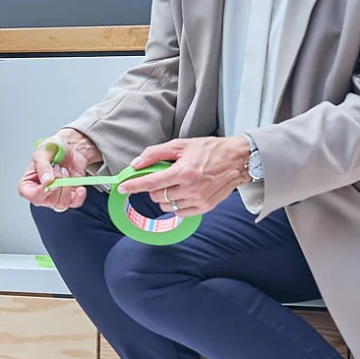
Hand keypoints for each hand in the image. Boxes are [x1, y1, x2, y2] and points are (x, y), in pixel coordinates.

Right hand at [19, 129, 99, 211]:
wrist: (69, 148)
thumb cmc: (52, 149)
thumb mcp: (43, 152)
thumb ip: (43, 166)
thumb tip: (47, 180)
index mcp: (28, 184)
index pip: (32, 196)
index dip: (42, 190)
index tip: (51, 179)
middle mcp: (41, 194)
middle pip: (49, 200)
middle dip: (58, 182)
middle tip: (57, 167)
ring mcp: (55, 197)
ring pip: (62, 203)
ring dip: (67, 185)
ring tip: (64, 171)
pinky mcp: (70, 197)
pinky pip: (75, 203)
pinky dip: (79, 196)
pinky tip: (80, 188)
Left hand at [119, 136, 251, 217]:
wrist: (238, 160)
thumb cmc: (210, 150)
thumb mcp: (181, 145)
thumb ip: (155, 154)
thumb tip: (136, 164)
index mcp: (183, 172)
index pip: (150, 183)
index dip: (133, 186)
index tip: (121, 188)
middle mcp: (190, 188)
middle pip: (156, 196)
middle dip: (153, 188)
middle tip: (161, 178)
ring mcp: (198, 200)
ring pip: (166, 206)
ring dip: (163, 197)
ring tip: (174, 185)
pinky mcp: (205, 208)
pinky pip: (180, 213)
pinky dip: (175, 205)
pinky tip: (182, 193)